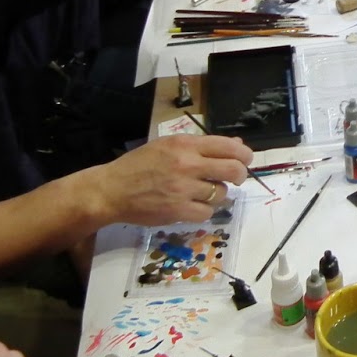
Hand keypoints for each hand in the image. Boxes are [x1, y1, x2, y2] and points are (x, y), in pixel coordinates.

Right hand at [88, 134, 250, 227]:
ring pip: (221, 193)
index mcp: (185, 144)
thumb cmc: (140, 165)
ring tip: (201, 191)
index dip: (244, 154)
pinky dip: (203, 210)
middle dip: (240, 174)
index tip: (245, 159)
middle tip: (235, 178)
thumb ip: (202, 146)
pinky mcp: (178, 211)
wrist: (111, 190)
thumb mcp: (169, 145)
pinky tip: (192, 205)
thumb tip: (236, 143)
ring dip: (216, 193)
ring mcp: (183, 189)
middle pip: (233, 170)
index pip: (228, 146)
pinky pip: (207, 212)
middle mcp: (187, 164)